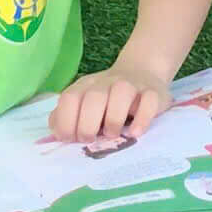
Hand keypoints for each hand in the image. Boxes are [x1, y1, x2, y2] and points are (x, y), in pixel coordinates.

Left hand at [49, 60, 172, 143]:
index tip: (71, 139)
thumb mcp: (83, 104)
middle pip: (94, 98)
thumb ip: (66, 117)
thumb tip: (58, 132)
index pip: (69, 99)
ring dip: (114, 119)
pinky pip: (149, 101)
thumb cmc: (107, 100)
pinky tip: (135, 133)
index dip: (66, 122)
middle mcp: (107, 83)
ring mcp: (132, 85)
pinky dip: (142, 119)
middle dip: (88, 124)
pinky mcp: (153, 92)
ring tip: (112, 134)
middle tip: (90, 139)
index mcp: (85, 86)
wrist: (142, 72)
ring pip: (122, 93)